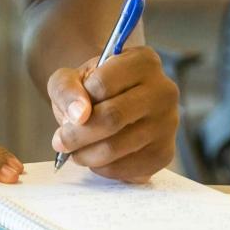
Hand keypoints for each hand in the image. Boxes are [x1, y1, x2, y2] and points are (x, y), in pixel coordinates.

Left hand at [48, 46, 178, 182]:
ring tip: (74, 149)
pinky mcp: (165, 153)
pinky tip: (95, 157)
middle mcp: (164, 90)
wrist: (111, 105)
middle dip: (76, 135)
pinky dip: (101, 168)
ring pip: (116, 147)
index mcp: (143, 61)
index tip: (69, 112)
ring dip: (84, 154)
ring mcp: (169, 124)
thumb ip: (66, 89)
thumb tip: (79, 115)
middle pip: (112, 118)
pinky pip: (127, 168)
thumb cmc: (90, 89)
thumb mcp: (70, 78)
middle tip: (60, 142)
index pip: (103, 84)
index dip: (78, 101)